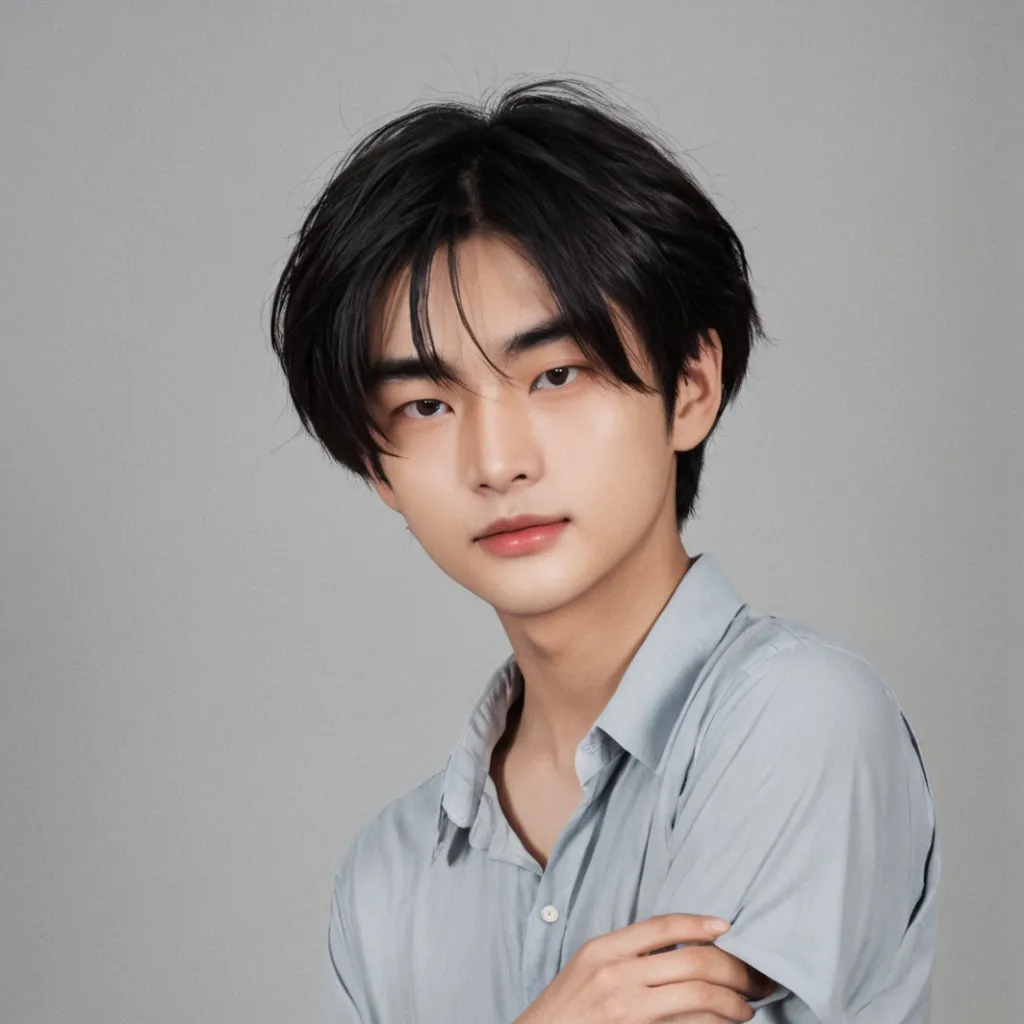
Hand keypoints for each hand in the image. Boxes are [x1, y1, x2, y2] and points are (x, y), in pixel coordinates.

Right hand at [514, 913, 774, 1023]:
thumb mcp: (587, 968)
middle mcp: (615, 975)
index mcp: (603, 949)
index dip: (700, 923)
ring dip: (733, 1001)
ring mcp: (626, 1010)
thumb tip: (681, 948)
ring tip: (745, 1007)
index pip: (662, 926)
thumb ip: (626, 954)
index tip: (727, 927)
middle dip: (734, 969)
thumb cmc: (565, 1009)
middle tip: (755, 979)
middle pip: (691, 961)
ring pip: (699, 997)